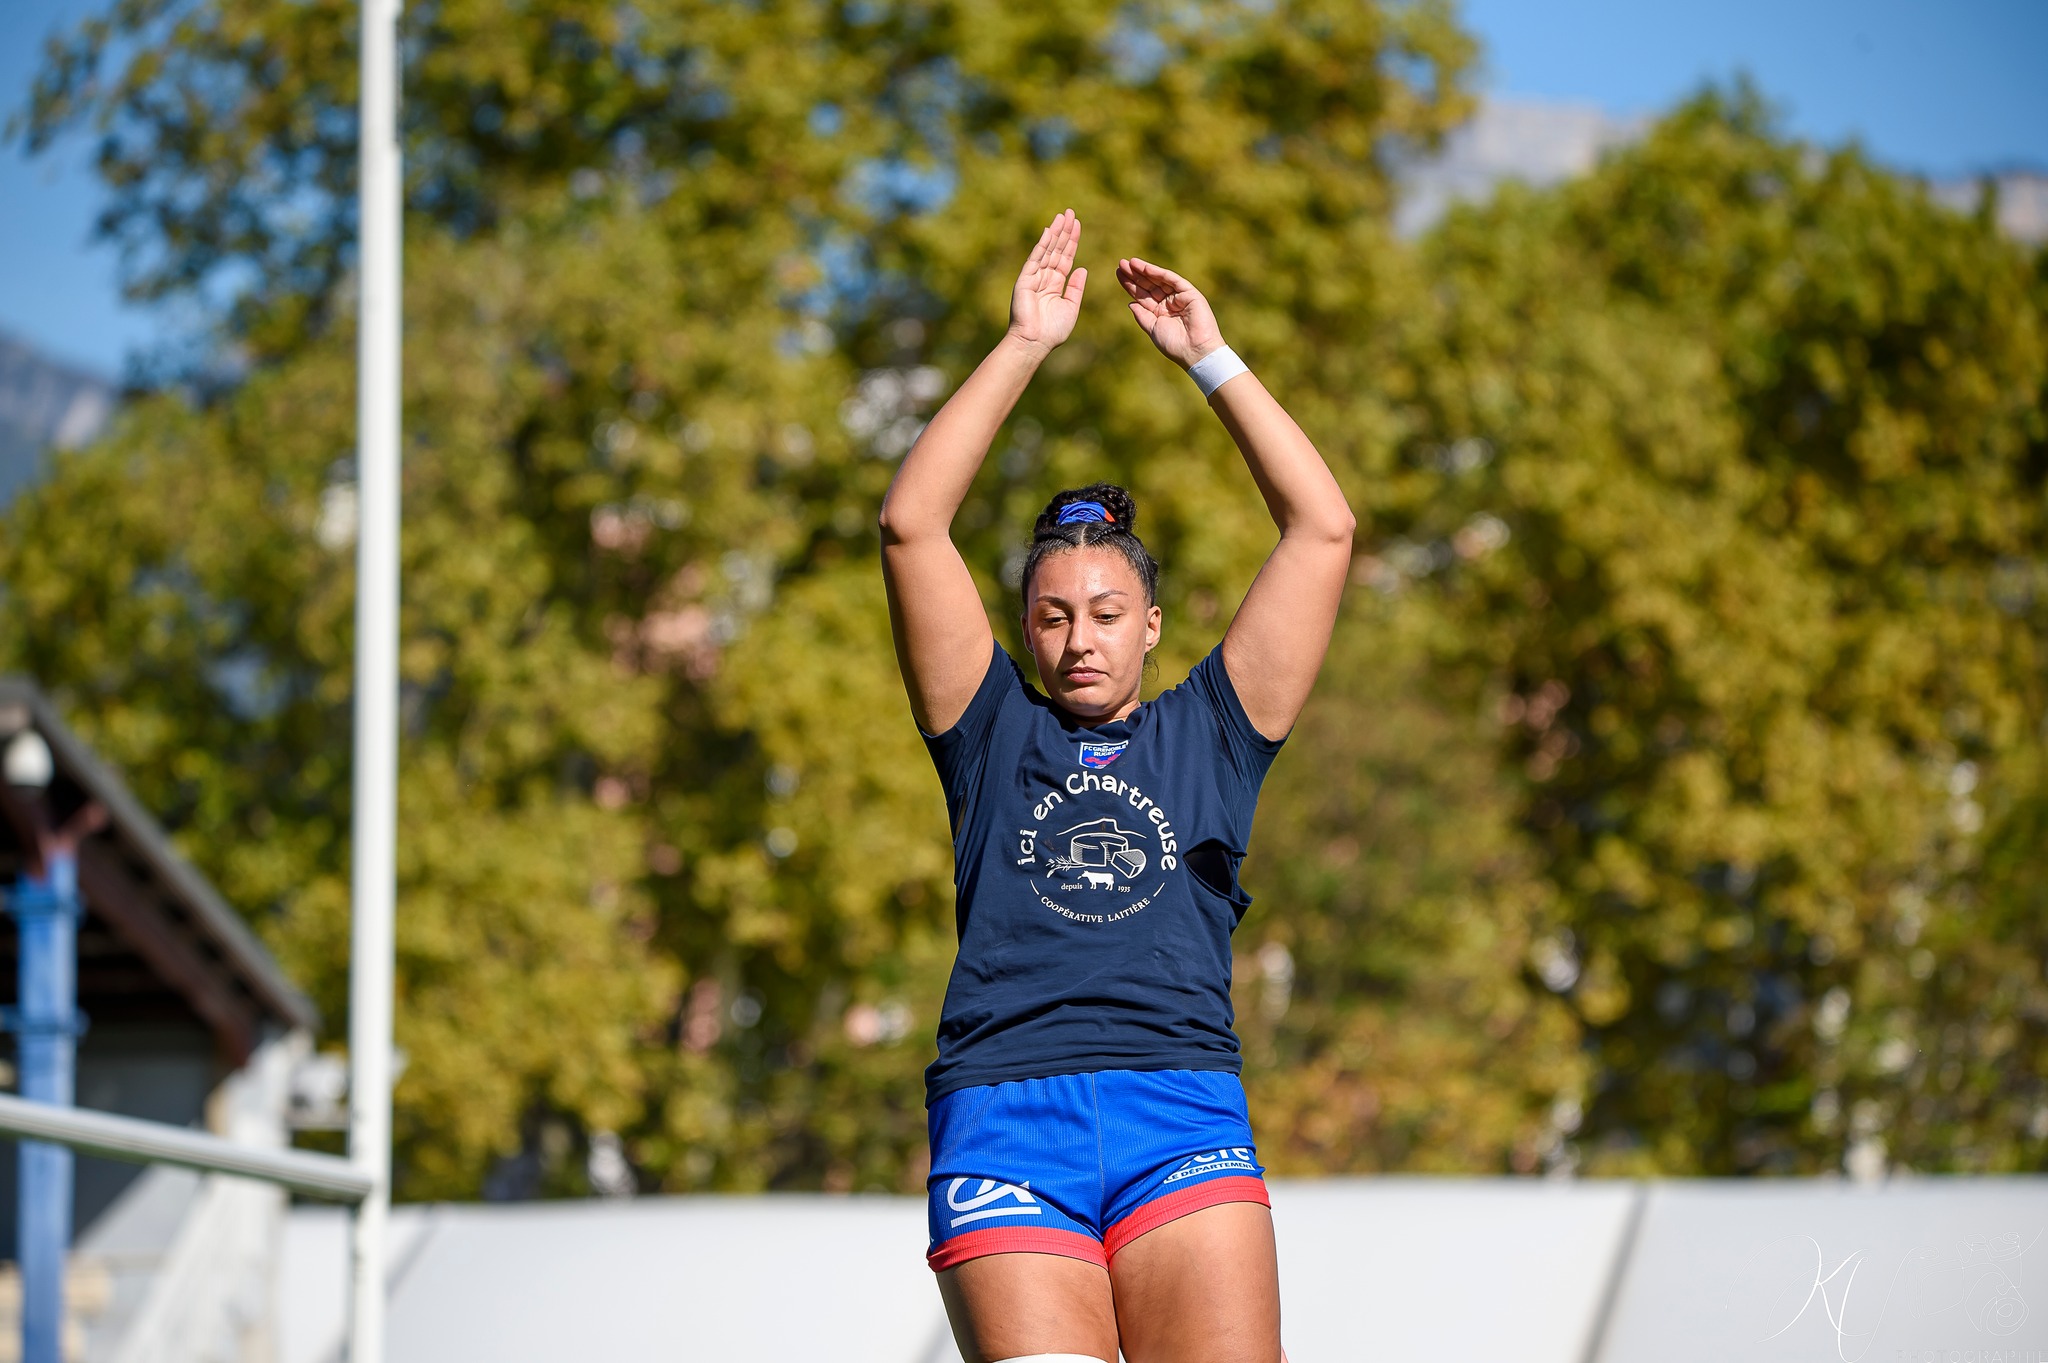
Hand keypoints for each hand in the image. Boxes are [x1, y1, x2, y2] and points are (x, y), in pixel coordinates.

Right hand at [1007, 210, 1087, 353]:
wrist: (1034, 343)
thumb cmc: (1052, 331)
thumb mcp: (1071, 307)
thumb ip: (1076, 287)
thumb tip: (1082, 268)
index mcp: (1055, 284)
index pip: (1065, 257)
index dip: (1072, 241)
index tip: (1077, 225)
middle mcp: (1044, 277)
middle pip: (1057, 249)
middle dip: (1064, 231)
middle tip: (1071, 212)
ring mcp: (1034, 277)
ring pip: (1047, 250)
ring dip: (1055, 232)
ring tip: (1063, 215)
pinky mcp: (1025, 279)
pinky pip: (1036, 257)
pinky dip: (1043, 244)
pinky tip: (1050, 230)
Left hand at [1115, 257, 1224, 368]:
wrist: (1194, 351)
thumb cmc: (1174, 345)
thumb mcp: (1152, 328)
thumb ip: (1142, 315)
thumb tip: (1130, 303)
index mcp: (1160, 313)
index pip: (1142, 295)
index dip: (1131, 285)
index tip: (1118, 274)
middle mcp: (1169, 303)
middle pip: (1149, 285)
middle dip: (1136, 275)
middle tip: (1121, 264)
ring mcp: (1180, 297)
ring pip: (1159, 280)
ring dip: (1145, 270)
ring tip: (1130, 263)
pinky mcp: (1190, 293)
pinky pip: (1173, 280)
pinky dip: (1159, 273)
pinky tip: (1145, 268)